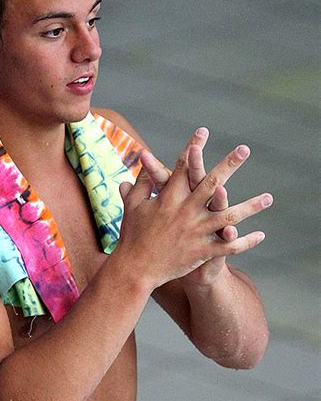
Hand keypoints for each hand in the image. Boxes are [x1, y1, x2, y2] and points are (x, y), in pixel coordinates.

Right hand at [118, 131, 272, 290]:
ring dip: (251, 206)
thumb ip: (141, 184)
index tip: (203, 131)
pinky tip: (261, 235)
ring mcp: (196, 231)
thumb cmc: (132, 236)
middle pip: (212, 182)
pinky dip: (245, 241)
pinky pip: (228, 246)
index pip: (182, 167)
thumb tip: (142, 164)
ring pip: (229, 216)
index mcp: (169, 198)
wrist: (135, 269)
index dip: (193, 148)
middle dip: (230, 164)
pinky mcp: (201, 251)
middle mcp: (186, 211)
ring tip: (268, 197)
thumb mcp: (134, 206)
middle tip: (245, 149)